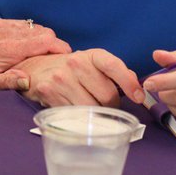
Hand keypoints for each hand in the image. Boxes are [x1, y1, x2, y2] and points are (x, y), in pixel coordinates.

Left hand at [0, 17, 71, 92]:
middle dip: (53, 43)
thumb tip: (29, 81)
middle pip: (43, 31)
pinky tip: (25, 47)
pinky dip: (28, 33)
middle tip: (56, 59)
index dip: (60, 47)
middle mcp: (7, 33)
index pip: (45, 41)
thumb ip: (9, 82)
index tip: (68, 56)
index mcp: (9, 49)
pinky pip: (20, 24)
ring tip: (42, 54)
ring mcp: (1, 25)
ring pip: (33, 26)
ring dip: (41, 38)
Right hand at [18, 49, 141, 107]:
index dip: (129, 82)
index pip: (114, 66)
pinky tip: (78, 112)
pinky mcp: (50, 93)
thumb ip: (114, 73)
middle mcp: (76, 63)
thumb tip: (136, 85)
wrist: (36, 68)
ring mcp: (61, 78)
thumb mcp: (93, 64)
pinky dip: (81, 119)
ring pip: (92, 109)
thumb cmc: (71, 69)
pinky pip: (75, 115)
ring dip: (97, 115)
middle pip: (107, 95)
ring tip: (93, 110)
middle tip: (107, 106)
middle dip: (112, 106)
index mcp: (91, 55)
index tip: (139, 97)